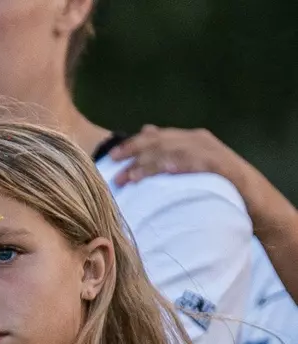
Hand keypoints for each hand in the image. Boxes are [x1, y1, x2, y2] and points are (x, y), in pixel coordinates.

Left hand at [109, 126, 249, 189]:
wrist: (251, 195)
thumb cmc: (215, 181)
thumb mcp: (189, 163)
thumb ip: (169, 149)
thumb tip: (145, 130)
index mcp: (189, 138)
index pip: (156, 137)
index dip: (132, 144)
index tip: (111, 156)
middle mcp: (198, 140)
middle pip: (161, 141)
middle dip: (135, 152)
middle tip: (113, 164)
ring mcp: (210, 151)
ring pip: (173, 152)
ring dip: (148, 164)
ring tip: (129, 177)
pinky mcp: (220, 166)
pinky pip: (194, 164)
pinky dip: (176, 167)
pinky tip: (161, 173)